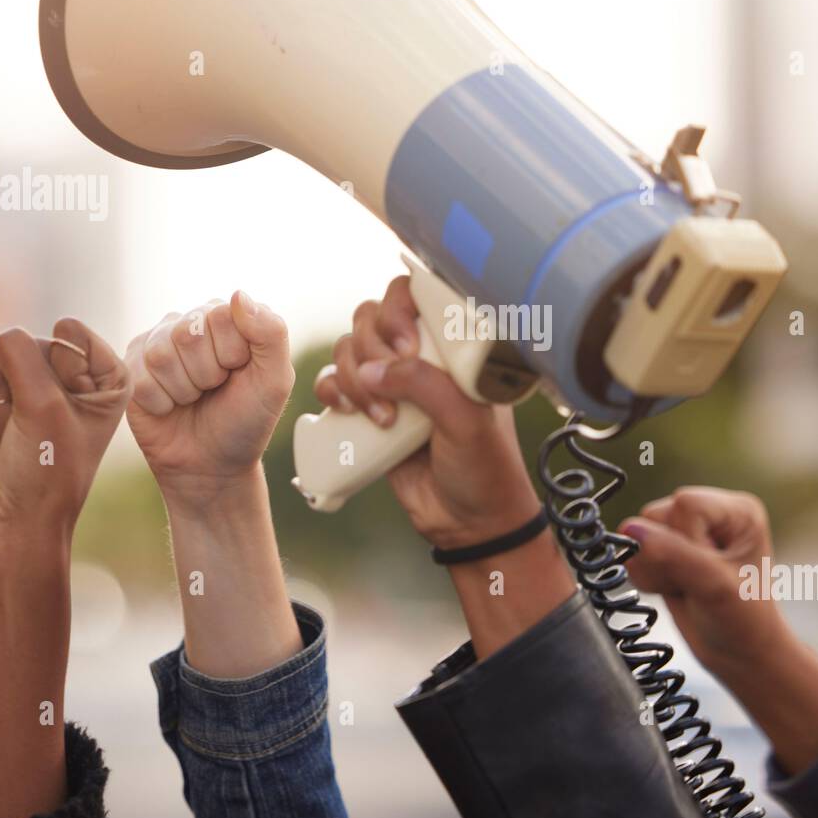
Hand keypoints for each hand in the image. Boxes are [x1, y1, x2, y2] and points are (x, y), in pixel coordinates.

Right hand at [0, 318, 128, 536]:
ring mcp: (27, 388)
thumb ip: (19, 352)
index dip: (56, 369)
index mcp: (105, 375)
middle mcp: (69, 378)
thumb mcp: (44, 403)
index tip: (66, 409)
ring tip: (15, 436)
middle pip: (27, 344)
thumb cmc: (47, 466)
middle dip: (22, 388)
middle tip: (34, 428)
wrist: (12, 518)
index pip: (67, 332)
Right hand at [125, 292, 293, 503]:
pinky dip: (162, 403)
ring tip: (194, 398)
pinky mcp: (131, 368)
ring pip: (162, 356)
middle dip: (208, 374)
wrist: (213, 464)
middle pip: (188, 334)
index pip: (223, 315)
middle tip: (214, 389)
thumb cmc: (247, 420)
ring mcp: (157, 343)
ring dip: (185, 390)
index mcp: (228, 317)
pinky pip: (142, 379)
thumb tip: (238, 295)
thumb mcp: (275, 380)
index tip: (239, 374)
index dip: (233, 355)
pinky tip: (171, 407)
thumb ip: (271, 333)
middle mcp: (190, 321)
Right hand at [313, 275, 540, 548]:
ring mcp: (392, 381)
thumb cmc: (484, 467)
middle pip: (371, 317)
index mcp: (454, 344)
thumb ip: (425, 385)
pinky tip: (350, 412)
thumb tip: (374, 369)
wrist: (468, 523)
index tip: (404, 346)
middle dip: (372, 350)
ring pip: (348, 349)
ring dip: (353, 377)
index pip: (415, 293)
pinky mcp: (367, 409)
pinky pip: (332, 381)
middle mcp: (420, 354)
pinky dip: (332, 390)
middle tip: (394, 391)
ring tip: (382, 418)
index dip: (398, 308)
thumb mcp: (467, 421)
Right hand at [621, 487, 787, 671]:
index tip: (706, 572)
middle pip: (657, 515)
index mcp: (736, 511)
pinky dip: (646, 578)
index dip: (684, 540)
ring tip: (685, 588)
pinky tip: (673, 590)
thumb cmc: (744, 623)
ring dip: (654, 570)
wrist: (740, 657)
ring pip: (638, 533)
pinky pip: (632, 552)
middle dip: (666, 556)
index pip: (686, 504)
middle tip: (693, 584)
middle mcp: (710, 514)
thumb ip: (673, 555)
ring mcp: (685, 531)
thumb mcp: (716, 588)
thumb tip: (629, 529)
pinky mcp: (665, 550)